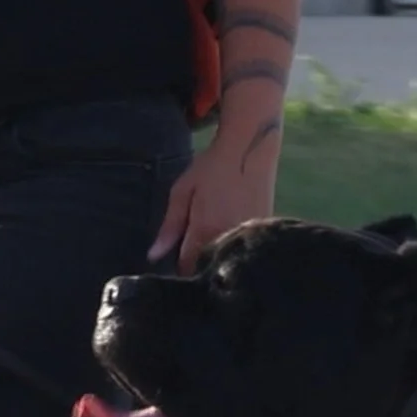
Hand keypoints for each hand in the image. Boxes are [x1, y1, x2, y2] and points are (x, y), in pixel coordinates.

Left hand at [148, 132, 278, 274]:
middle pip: (208, 268)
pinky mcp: (262, 231)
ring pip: (226, 261)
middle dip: (198, 265)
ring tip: (211, 236)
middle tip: (192, 245)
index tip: (177, 257)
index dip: (179, 267)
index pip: (187, 269)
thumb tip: (153, 256)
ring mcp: (247, 237)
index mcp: (204, 232)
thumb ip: (169, 226)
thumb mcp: (182, 191)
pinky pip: (242, 250)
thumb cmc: (211, 167)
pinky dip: (233, 248)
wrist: (249, 148)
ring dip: (216, 257)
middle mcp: (227, 240)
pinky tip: (230, 229)